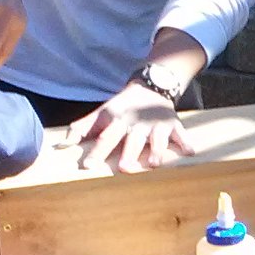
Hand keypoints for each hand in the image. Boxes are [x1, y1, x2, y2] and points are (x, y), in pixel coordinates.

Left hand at [58, 83, 196, 172]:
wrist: (151, 86)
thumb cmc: (123, 107)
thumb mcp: (102, 113)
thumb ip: (82, 128)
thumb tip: (62, 145)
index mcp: (117, 120)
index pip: (105, 136)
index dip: (97, 151)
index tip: (88, 166)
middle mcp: (136, 122)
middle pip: (132, 140)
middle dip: (129, 153)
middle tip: (124, 168)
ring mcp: (156, 124)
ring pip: (156, 139)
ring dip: (156, 150)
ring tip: (154, 164)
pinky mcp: (173, 124)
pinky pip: (180, 134)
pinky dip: (186, 142)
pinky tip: (191, 151)